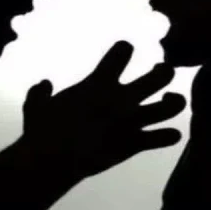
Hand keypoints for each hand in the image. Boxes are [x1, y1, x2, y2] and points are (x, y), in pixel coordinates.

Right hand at [22, 41, 185, 179]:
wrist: (52, 160)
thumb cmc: (42, 131)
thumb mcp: (36, 105)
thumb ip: (41, 92)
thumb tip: (45, 84)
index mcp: (98, 83)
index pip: (122, 51)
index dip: (123, 49)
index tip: (122, 53)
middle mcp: (121, 98)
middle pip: (161, 76)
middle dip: (164, 72)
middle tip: (160, 74)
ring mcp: (131, 121)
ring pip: (171, 106)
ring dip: (175, 101)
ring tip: (170, 100)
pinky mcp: (135, 144)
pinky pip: (165, 137)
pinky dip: (170, 136)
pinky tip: (167, 135)